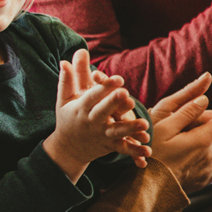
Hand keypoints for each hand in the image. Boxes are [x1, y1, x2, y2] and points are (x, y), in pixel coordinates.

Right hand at [44, 50, 147, 181]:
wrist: (67, 149)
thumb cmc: (68, 118)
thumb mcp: (64, 100)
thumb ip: (67, 80)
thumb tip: (65, 60)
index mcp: (82, 108)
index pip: (93, 96)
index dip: (104, 87)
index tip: (117, 78)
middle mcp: (92, 121)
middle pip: (103, 112)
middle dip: (114, 103)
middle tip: (127, 94)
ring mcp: (102, 135)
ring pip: (116, 131)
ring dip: (130, 128)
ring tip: (144, 123)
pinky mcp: (110, 146)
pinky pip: (123, 149)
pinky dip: (135, 151)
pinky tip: (148, 150)